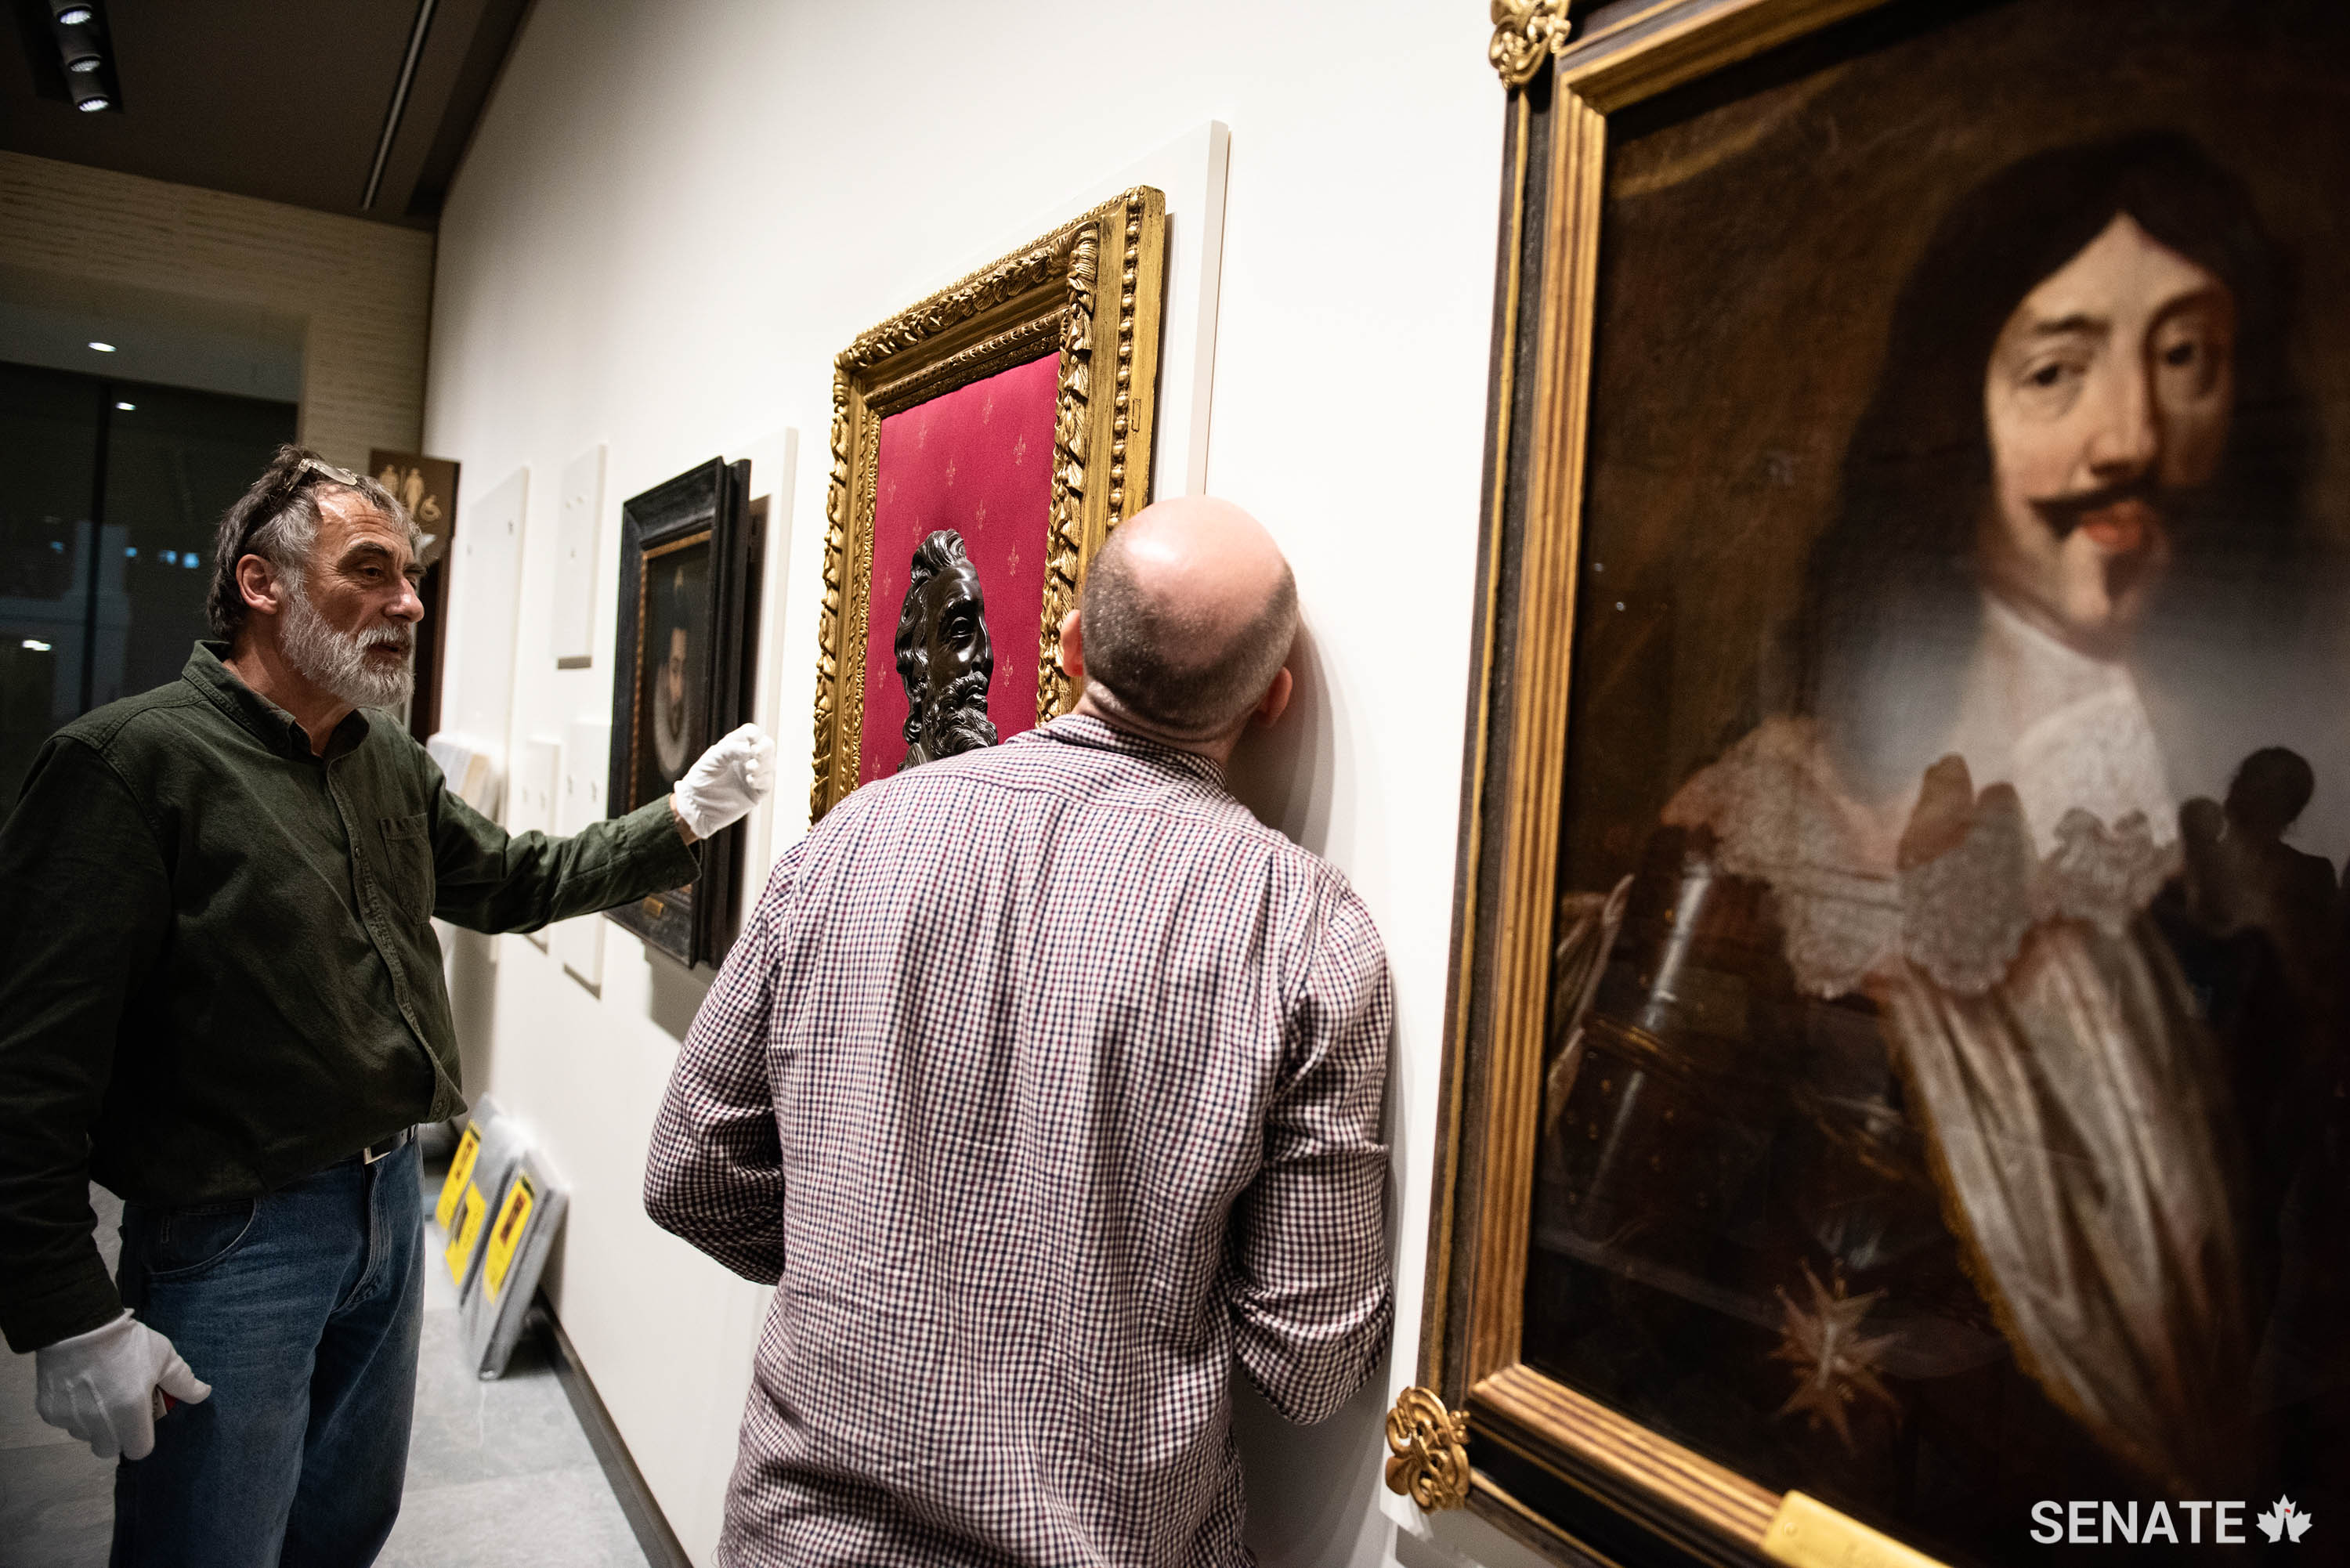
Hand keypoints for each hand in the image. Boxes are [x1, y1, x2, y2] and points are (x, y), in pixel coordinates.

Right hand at [35, 1310, 211, 1460]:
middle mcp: (99, 1423)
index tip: (143, 1419)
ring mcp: (72, 1419)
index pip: (139, 1450)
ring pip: (85, 1436)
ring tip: (99, 1393)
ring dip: (94, 1424)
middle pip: (109, 1449)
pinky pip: (65, 1423)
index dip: (143, 1437)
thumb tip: (203, 1394)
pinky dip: (73, 1412)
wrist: (80, 1326)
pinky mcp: (49, 1413)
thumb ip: (183, 1381)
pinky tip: (79, 1388)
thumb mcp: (163, 1357)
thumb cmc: (127, 1343)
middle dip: (118, 1434)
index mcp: (130, 1413)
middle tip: (121, 1408)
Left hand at [672, 723, 774, 841]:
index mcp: (734, 746)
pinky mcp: (756, 792)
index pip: (751, 733)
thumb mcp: (711, 760)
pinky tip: (750, 781)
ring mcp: (753, 775)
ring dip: (762, 764)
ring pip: (769, 764)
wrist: (697, 806)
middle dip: (765, 748)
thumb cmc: (700, 780)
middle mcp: (746, 758)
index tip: (751, 738)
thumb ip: (729, 750)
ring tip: (750, 769)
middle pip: (766, 746)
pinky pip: (767, 782)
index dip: (754, 733)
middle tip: (756, 753)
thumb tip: (750, 749)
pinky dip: (762, 779)